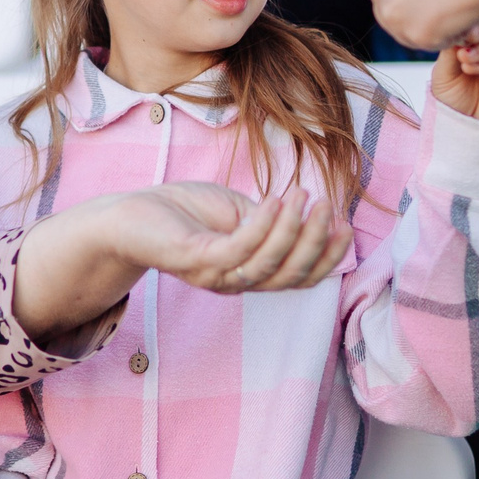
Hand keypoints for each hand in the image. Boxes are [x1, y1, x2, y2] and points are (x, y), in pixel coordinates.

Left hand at [115, 182, 352, 293]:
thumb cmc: (185, 211)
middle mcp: (236, 282)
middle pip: (290, 275)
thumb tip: (305, 213)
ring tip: (303, 195)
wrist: (132, 214)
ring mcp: (216, 275)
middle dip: (316, 242)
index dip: (327, 257)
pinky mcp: (196, 261)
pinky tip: (274, 200)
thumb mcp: (238, 212)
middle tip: (327, 205)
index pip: (299, 277)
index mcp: (249, 273)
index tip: (345, 226)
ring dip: (293, 230)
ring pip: (269, 265)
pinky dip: (263, 226)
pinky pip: (239, 249)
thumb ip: (270, 220)